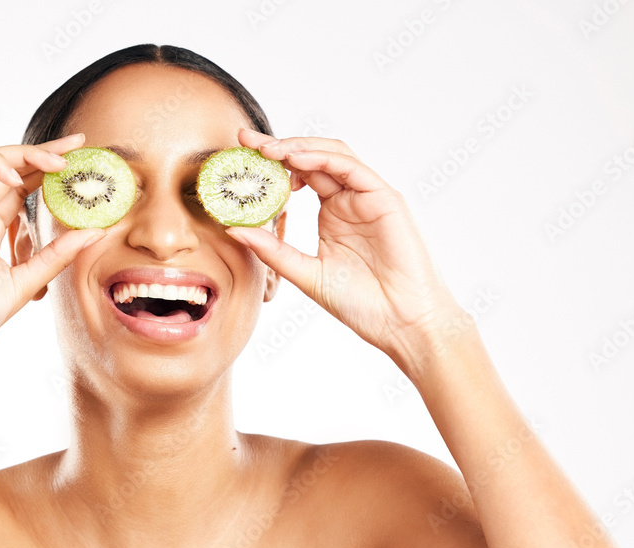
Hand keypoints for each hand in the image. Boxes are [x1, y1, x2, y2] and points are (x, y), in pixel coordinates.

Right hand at [0, 136, 104, 373]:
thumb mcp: (27, 282)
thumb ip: (58, 255)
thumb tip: (96, 232)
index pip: (26, 189)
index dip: (51, 173)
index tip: (82, 163)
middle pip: (13, 170)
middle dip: (46, 153)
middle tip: (78, 145)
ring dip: (26, 155)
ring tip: (58, 163)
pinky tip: (18, 176)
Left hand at [226, 128, 463, 362]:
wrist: (400, 323)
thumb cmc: (361, 305)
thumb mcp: (305, 274)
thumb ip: (273, 250)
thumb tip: (233, 229)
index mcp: (332, 214)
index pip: (299, 176)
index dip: (270, 164)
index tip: (239, 157)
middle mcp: (349, 200)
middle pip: (312, 159)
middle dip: (278, 146)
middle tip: (245, 139)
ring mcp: (368, 197)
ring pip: (331, 156)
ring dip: (297, 147)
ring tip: (265, 149)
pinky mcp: (385, 199)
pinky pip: (351, 169)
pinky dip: (322, 159)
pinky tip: (294, 160)